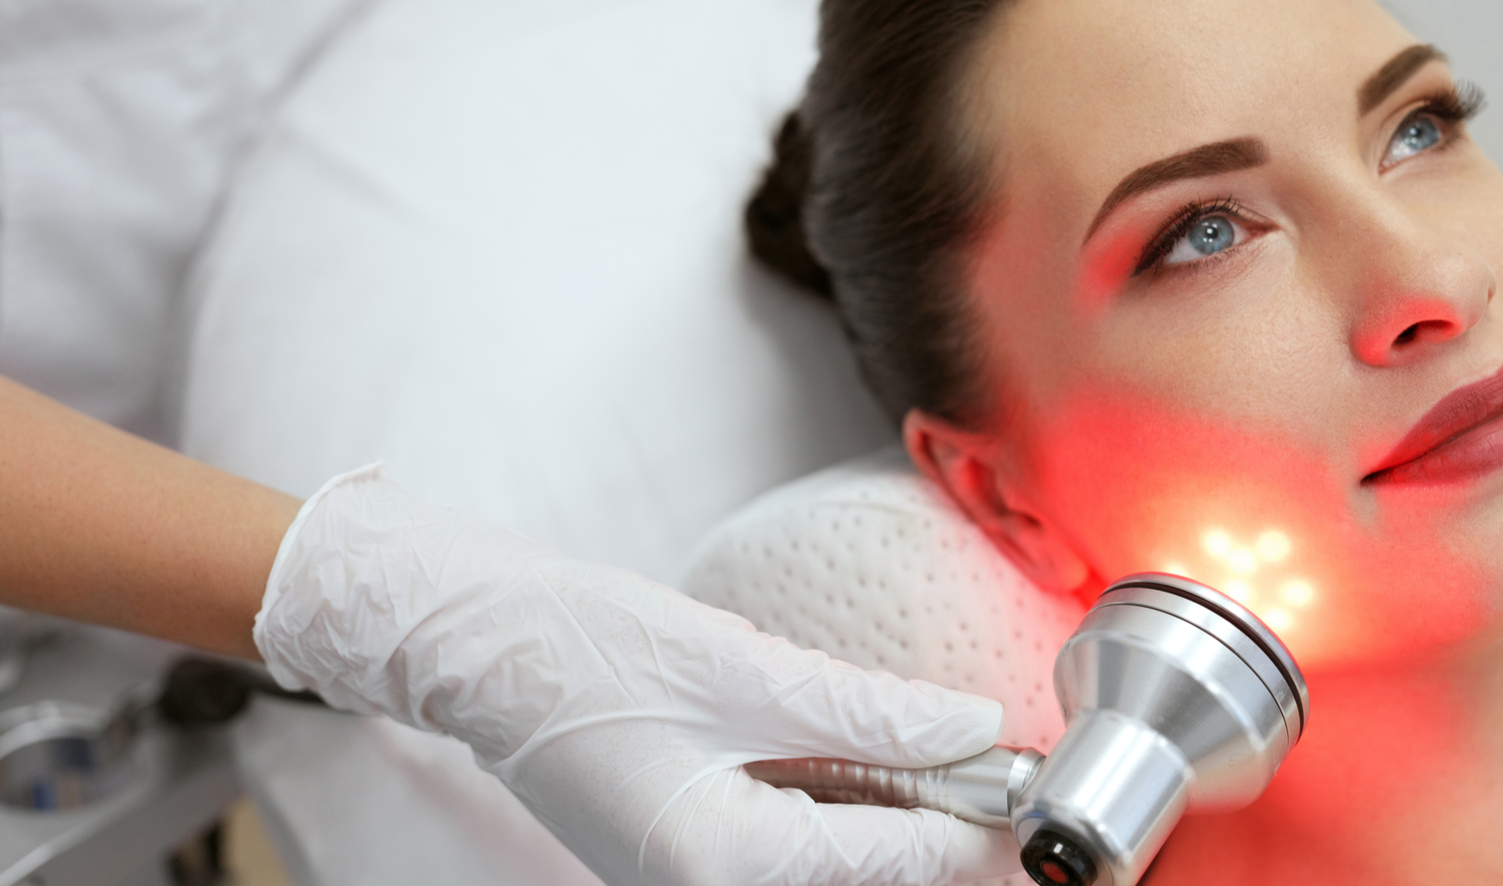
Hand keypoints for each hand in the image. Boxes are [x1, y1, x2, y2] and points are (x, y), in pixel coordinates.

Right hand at [254, 466, 1019, 885]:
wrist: (467, 639)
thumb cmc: (576, 647)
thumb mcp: (736, 669)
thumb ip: (861, 709)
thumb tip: (964, 726)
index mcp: (723, 863)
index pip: (894, 853)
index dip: (977, 812)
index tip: (1035, 775)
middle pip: (864, 867)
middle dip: (941, 818)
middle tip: (1001, 763)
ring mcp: (685, 872)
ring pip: (827, 854)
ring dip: (891, 805)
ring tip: (952, 753)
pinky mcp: (676, 841)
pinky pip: (782, 833)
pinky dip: (835, 795)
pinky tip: (866, 750)